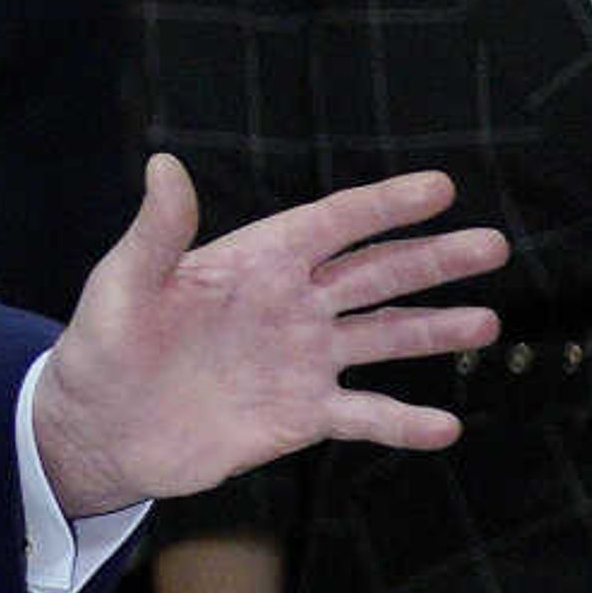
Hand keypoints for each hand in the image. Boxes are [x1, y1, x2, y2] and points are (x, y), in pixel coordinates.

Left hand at [32, 155, 503, 518]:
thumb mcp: (124, 285)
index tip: (442, 187)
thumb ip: (157, 232)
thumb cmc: (103, 346)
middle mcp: (290, 305)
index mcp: (254, 262)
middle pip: (375, 275)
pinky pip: (363, 415)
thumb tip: (164, 164)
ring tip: (487, 321)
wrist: (99, 428)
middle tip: (492, 244)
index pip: (332, 224)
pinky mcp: (299, 414)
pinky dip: (403, 422)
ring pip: (383, 338)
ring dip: (434, 331)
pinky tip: (446, 426)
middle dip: (433, 260)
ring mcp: (300, 360)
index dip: (384, 205)